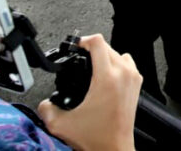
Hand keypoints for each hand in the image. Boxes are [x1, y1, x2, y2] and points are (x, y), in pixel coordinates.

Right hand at [38, 34, 140, 150]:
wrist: (114, 148)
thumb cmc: (96, 137)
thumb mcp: (60, 123)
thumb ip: (46, 109)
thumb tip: (44, 102)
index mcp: (107, 78)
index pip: (98, 43)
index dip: (83, 40)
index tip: (75, 46)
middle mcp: (124, 74)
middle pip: (107, 47)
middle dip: (91, 50)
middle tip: (79, 59)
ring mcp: (133, 78)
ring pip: (119, 54)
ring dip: (105, 57)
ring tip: (91, 67)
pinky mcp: (137, 85)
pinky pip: (127, 64)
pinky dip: (116, 65)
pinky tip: (104, 76)